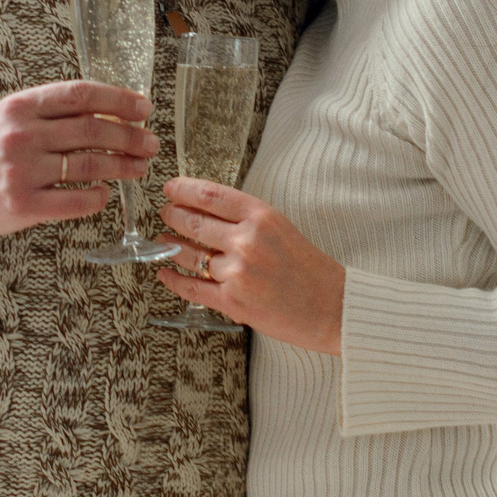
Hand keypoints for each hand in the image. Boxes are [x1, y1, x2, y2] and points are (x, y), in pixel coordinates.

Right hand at [0, 82, 158, 236]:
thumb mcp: (10, 116)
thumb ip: (52, 111)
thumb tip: (110, 111)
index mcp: (21, 107)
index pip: (81, 95)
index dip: (118, 100)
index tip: (143, 108)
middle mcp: (22, 136)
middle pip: (92, 131)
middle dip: (130, 137)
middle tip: (150, 143)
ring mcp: (23, 172)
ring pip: (89, 165)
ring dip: (123, 166)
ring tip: (140, 167)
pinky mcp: (23, 205)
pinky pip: (75, 201)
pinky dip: (98, 197)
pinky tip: (107, 194)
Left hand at [154, 178, 346, 353]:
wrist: (332, 308)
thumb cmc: (310, 269)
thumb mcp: (281, 228)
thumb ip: (247, 219)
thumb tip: (208, 211)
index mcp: (262, 216)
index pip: (210, 195)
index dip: (183, 189)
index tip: (170, 189)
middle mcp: (247, 241)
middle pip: (193, 221)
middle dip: (172, 215)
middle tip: (166, 213)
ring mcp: (238, 272)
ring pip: (188, 254)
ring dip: (170, 246)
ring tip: (164, 241)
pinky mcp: (232, 302)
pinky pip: (191, 287)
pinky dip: (173, 279)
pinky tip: (165, 273)